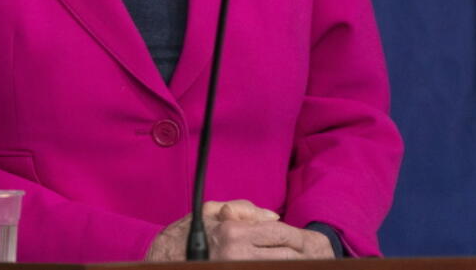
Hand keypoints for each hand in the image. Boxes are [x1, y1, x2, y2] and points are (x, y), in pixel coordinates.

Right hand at [145, 200, 333, 260]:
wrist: (163, 260)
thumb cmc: (184, 235)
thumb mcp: (211, 211)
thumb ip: (245, 210)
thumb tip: (275, 218)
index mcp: (234, 232)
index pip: (282, 234)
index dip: (300, 239)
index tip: (309, 243)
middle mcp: (238, 254)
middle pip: (288, 257)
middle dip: (302, 256)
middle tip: (312, 256)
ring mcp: (237, 268)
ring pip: (281, 267)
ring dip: (291, 264)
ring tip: (296, 261)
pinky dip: (276, 268)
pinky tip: (277, 265)